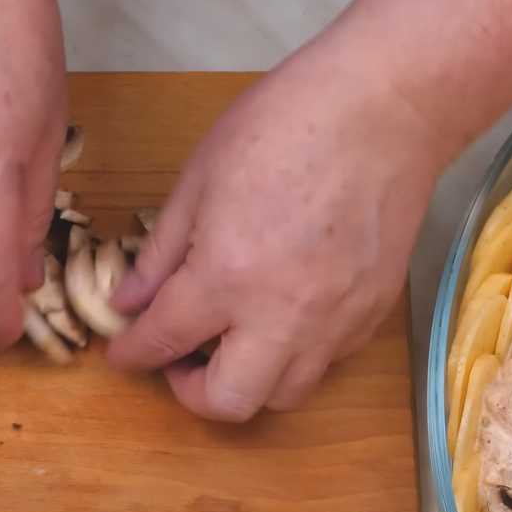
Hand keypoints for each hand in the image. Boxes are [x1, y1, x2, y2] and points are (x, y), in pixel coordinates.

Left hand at [105, 54, 443, 421]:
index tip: (124, 353)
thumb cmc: (287, 123)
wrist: (387, 109)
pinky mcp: (372, 314)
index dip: (132, 353)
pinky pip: (327, 362)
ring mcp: (335, 322)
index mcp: (227, 276)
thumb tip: (131, 300)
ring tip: (236, 339)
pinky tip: (285, 313)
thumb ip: (163, 252)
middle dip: (193, 392)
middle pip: (229, 402)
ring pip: (284, 395)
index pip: (162, 341)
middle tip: (181, 359)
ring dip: (250, 380)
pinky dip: (296, 354)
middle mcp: (282, 316)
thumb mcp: (201, 178)